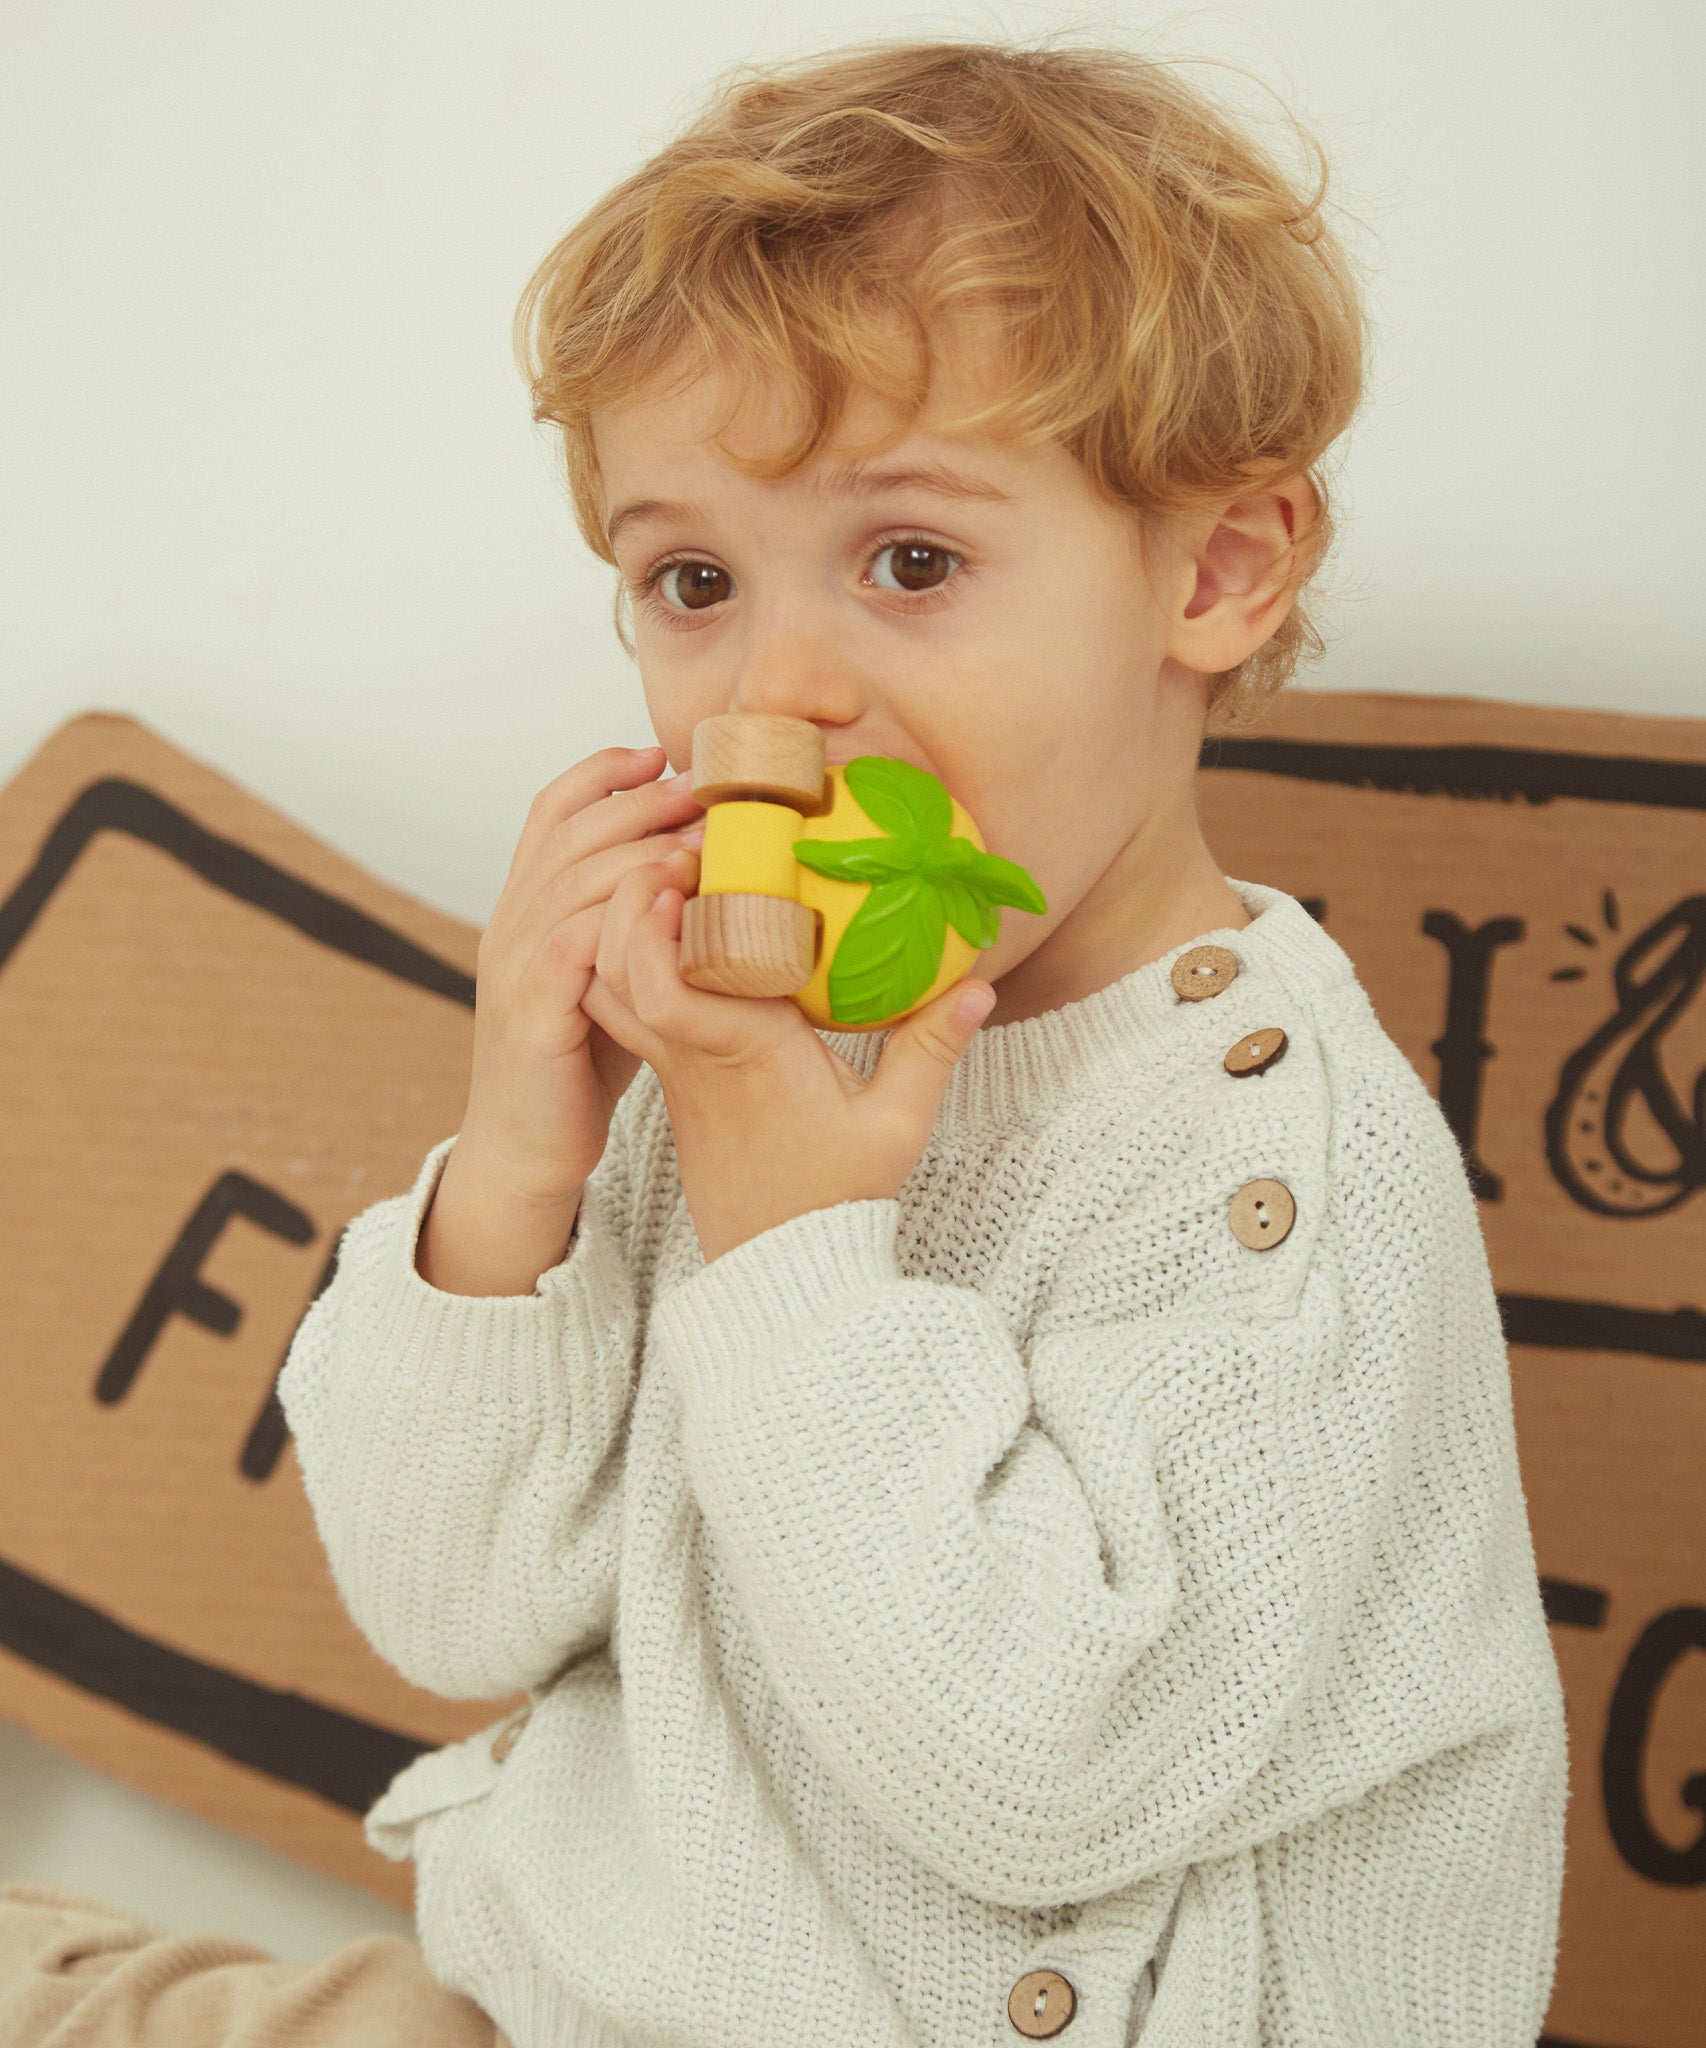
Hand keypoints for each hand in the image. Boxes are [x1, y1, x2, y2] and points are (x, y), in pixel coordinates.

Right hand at [418, 745, 704, 1293]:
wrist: (526, 1151)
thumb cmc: (578, 1066)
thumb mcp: (605, 975)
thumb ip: (631, 922)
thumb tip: (701, 871)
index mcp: (525, 906)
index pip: (551, 808)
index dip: (604, 771)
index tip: (664, 756)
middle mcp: (510, 922)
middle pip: (571, 827)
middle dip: (642, 799)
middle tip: (707, 789)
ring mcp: (515, 963)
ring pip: (577, 874)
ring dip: (646, 847)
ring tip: (709, 838)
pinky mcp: (532, 1009)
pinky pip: (578, 938)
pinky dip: (629, 912)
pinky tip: (680, 904)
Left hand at [583, 866, 996, 1264]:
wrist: (782, 1261)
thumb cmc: (836, 1196)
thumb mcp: (898, 1124)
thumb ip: (932, 1048)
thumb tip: (979, 985)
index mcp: (744, 1054)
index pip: (665, 990)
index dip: (654, 927)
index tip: (680, 874)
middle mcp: (694, 1056)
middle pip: (615, 972)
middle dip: (624, 901)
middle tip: (670, 852)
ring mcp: (673, 1069)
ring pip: (608, 990)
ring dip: (618, 928)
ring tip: (667, 878)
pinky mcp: (670, 1079)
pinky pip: (624, 1010)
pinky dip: (623, 961)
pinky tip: (663, 926)